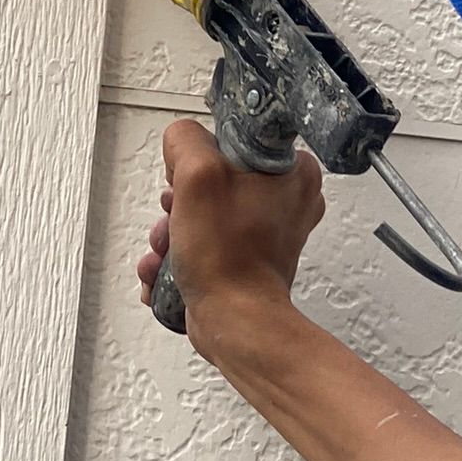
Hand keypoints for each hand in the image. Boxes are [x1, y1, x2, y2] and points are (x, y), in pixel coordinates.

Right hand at [136, 117, 325, 348]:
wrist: (235, 323)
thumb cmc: (228, 258)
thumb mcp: (198, 175)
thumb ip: (185, 140)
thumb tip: (180, 142)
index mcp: (294, 170)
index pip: (235, 138)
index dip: (203, 157)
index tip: (193, 179)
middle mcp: (289, 198)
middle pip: (215, 178)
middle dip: (181, 202)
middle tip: (176, 217)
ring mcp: (270, 230)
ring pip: (206, 211)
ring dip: (174, 230)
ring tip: (166, 249)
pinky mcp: (251, 256)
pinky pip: (208, 240)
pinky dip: (183, 252)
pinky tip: (166, 266)